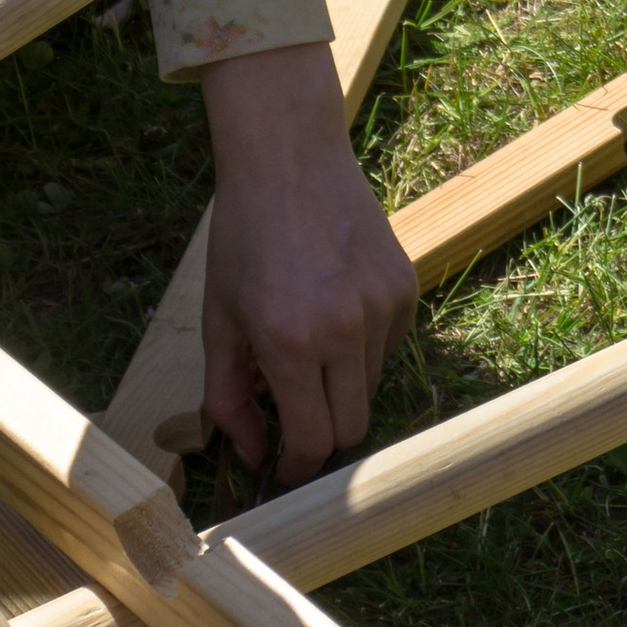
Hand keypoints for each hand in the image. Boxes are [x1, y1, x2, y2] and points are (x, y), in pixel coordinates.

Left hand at [200, 43, 416, 481]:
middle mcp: (344, 330)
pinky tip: (336, 308)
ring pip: (371, 387)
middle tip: (296, 423)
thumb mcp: (220, 320)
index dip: (297, 465)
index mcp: (289, 343)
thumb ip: (229, 396)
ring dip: (341, 386)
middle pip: (352, 428)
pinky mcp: (406, 286)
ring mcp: (382, 305)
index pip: (312, 441)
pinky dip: (364, 347)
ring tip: (310, 344)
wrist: (288, 159)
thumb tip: (251, 452)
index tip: (285, 467)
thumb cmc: (244, 237)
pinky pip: (390, 345)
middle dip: (322, 438)